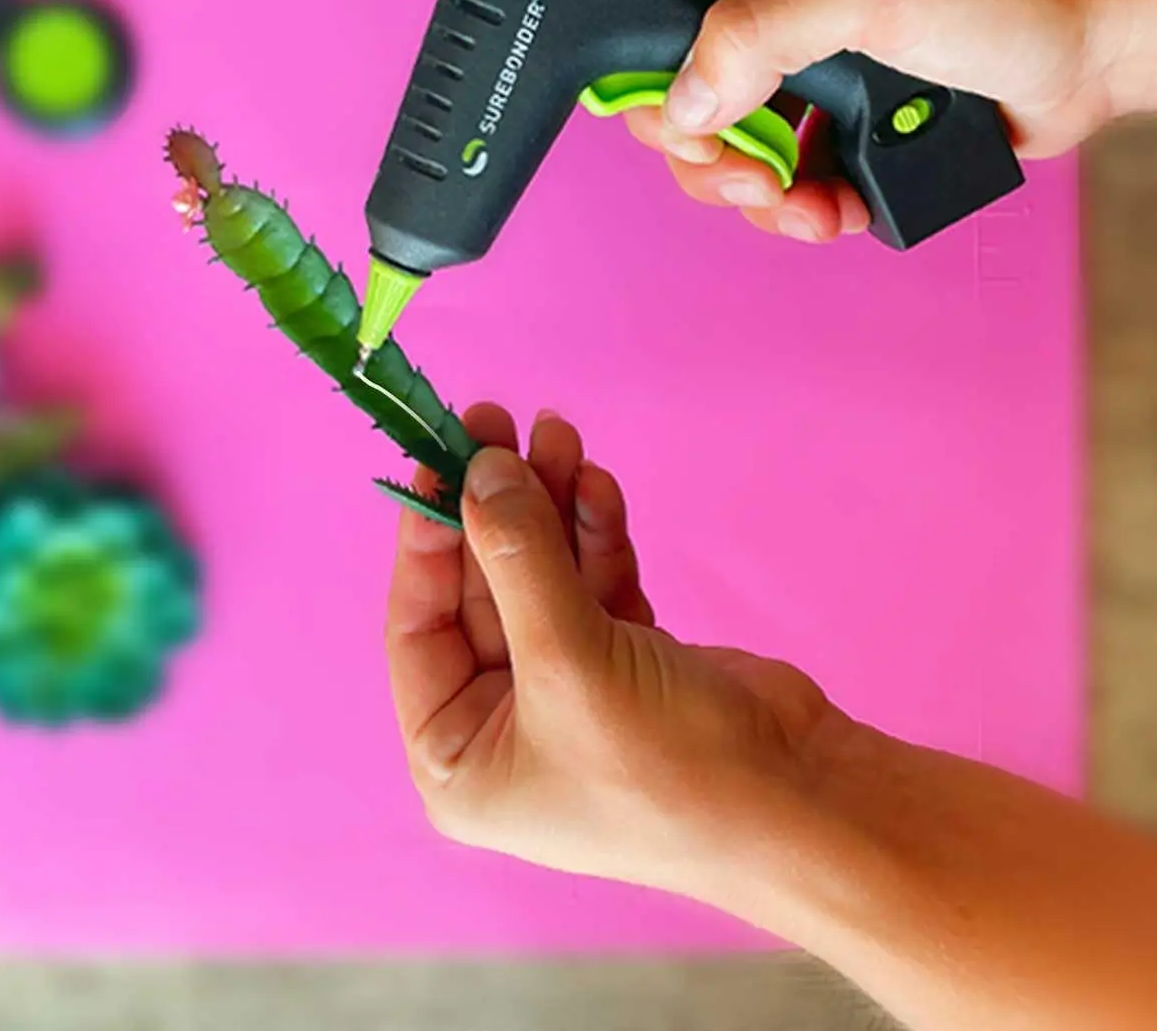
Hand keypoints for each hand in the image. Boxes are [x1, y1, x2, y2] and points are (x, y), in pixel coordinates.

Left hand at [384, 403, 842, 908]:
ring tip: (557, 432)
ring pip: (539, 574)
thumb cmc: (665, 764)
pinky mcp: (625, 659)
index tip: (435, 460)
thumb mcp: (569, 661)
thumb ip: (517, 557)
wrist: (807, 802)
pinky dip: (594, 536)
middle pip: (481, 588)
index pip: (417, 626)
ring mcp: (567, 688)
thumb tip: (480, 468)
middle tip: (496, 421)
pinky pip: (590, 582)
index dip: (424, 538)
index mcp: (458, 758)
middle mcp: (502, 724)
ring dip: (548, 505)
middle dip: (497, 506)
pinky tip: (597, 486)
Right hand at [633, 0, 1156, 241]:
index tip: (705, 133)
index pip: (656, 18)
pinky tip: (837, 208)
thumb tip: (683, 102)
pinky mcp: (842, 115)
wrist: (1104, 34)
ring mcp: (806, 60)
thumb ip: (759, 34)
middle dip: (714, 156)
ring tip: (807, 205)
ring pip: (732, 148)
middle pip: (684, 98)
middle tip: (760, 180)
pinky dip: (803, 205)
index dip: (663, 87)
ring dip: (761, 193)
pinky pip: (788, 175)